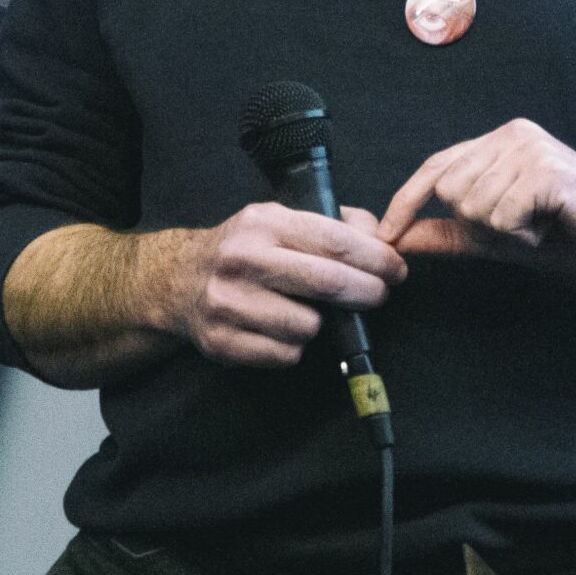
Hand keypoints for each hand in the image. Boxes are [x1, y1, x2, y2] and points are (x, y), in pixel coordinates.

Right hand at [164, 202, 405, 368]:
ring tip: (306, 310)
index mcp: (265, 222)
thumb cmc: (247, 248)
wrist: (178, 280)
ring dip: (321, 324)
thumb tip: (382, 240)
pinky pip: (286, 355)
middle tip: (379, 295)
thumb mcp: (283, 219)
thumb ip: (335, 224)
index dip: (377, 259)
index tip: (397, 269)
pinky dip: (294, 347)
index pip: (336, 242)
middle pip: (329, 284)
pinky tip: (280, 329)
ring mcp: (229, 303)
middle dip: (368, 293)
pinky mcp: (222, 342)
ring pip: (309, 327)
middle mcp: (244, 259)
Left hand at [376, 118, 575, 272]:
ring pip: (474, 206)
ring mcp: (530, 147)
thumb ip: (452, 234)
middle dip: (481, 224)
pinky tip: (554, 224)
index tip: (383, 236)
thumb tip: (399, 240)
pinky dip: (524, 235)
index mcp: (499, 143)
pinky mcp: (546, 170)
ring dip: (507, 232)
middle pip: (450, 191)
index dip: (406, 202)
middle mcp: (511, 135)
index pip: (436, 167)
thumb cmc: (574, 233)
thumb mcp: (502, 238)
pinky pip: (502, 216)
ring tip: (544, 224)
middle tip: (526, 226)